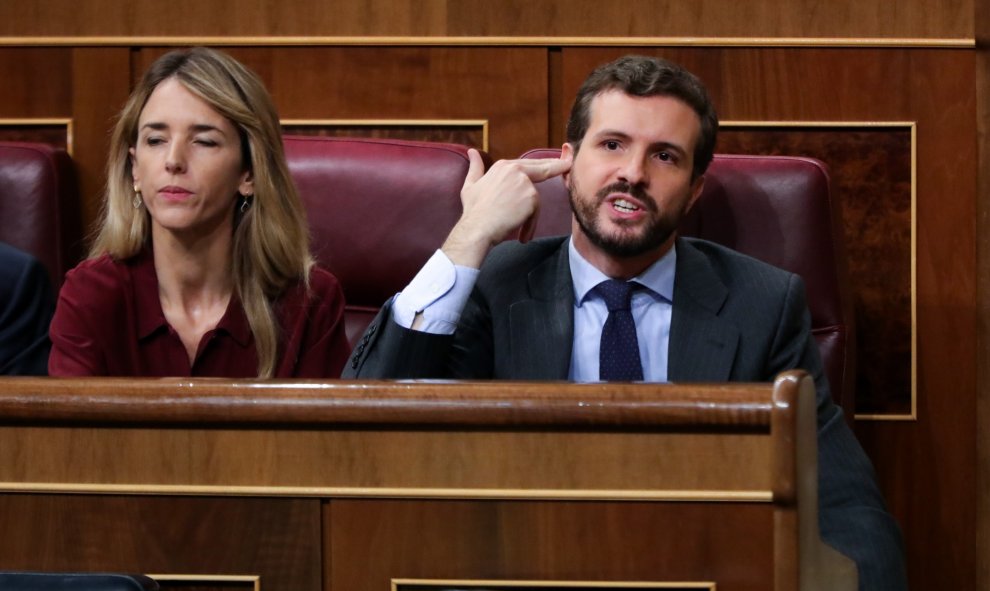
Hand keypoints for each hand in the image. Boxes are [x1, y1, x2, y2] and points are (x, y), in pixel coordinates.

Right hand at [442, 149, 570, 267]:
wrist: (476, 228)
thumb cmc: (473, 211)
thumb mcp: (470, 185)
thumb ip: (475, 167)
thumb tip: (472, 152)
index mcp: (503, 166)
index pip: (529, 164)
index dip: (544, 164)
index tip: (558, 162)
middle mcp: (515, 170)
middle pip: (542, 168)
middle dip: (558, 166)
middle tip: (569, 164)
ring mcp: (524, 182)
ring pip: (535, 199)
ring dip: (530, 216)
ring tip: (520, 231)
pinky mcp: (531, 197)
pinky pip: (535, 212)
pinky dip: (530, 225)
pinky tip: (522, 236)